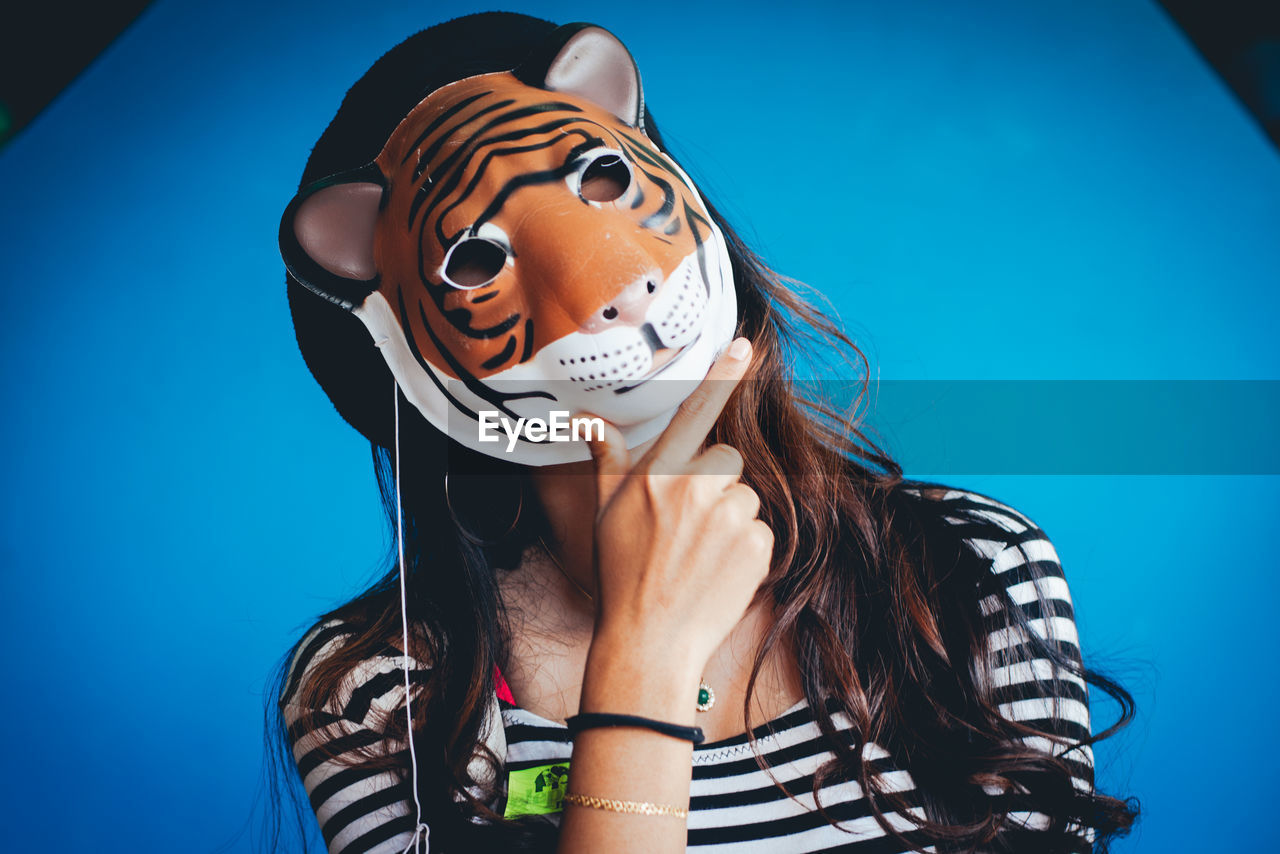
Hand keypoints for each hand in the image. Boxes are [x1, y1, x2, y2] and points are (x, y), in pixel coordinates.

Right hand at [582, 337, 773, 677]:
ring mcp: (729, 517)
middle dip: (713, 485)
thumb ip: (608, 459)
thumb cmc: (621, 575)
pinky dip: (745, 549)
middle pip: (725, 461)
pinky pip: (760, 530)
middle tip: (685, 527)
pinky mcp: (757, 545)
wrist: (649, 642)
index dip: (724, 374)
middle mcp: (695, 487)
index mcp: (658, 473)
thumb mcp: (605, 512)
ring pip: (744, 497)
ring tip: (698, 555)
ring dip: (729, 518)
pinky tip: (716, 572)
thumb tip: (586, 421)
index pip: (695, 411)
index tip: (748, 343)